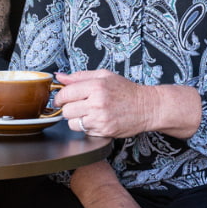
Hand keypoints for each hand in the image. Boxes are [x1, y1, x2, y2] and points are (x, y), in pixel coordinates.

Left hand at [55, 70, 201, 139]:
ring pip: (72, 124)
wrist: (147, 107)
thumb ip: (80, 76)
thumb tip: (60, 77)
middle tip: (76, 106)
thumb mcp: (104, 76)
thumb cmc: (126, 90)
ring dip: (76, 120)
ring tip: (86, 113)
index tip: (61, 99)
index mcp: (96, 86)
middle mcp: (97, 103)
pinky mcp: (104, 132)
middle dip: (68, 108)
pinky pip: (84, 132)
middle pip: (66, 110)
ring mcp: (101, 119)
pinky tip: (96, 120)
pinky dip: (87, 127)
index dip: (59, 97)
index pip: (66, 93)